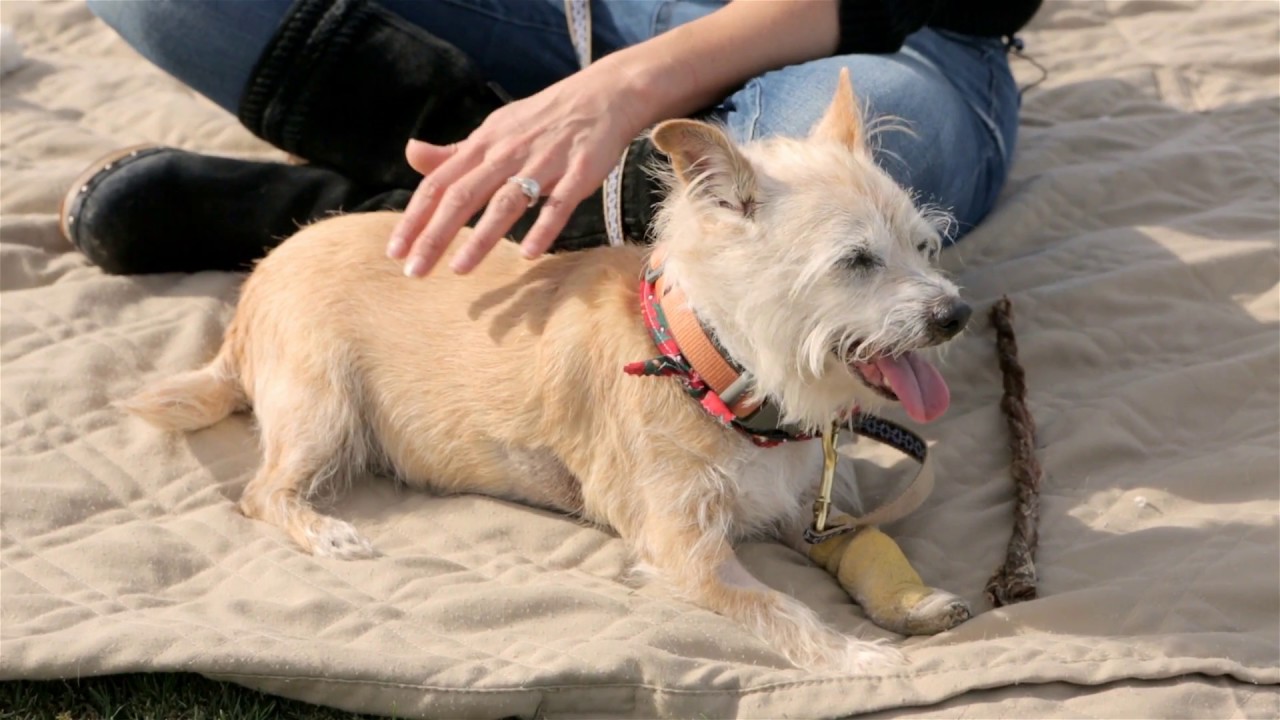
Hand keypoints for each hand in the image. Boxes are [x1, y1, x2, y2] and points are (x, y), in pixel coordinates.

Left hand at [386, 65, 649, 276]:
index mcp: (483, 144)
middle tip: (414, 271)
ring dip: (481, 237)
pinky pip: (559, 203)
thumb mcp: (495, 130)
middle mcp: (507, 152)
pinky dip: (543, 227)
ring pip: (505, 201)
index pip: (438, 183)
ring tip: (459, 269)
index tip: (395, 251)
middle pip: (462, 195)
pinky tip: (528, 254)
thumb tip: (411, 154)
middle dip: (435, 234)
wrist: (604, 95)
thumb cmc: (543, 120)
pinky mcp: (579, 171)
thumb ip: (455, 151)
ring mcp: (544, 161)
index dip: (414, 217)